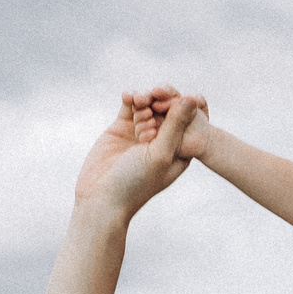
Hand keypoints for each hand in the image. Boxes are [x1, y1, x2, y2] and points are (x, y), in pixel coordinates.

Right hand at [77, 91, 203, 218]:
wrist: (101, 198)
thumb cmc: (136, 182)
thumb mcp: (160, 154)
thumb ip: (176, 126)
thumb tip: (192, 99)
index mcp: (179, 150)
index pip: (187, 121)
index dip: (182, 106)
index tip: (178, 97)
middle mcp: (162, 140)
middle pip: (167, 110)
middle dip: (161, 101)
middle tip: (155, 100)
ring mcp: (141, 133)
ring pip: (148, 106)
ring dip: (145, 100)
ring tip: (139, 101)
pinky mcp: (121, 129)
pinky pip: (129, 107)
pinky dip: (130, 99)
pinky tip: (128, 96)